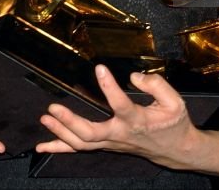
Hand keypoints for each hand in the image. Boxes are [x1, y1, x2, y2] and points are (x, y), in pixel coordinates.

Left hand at [35, 65, 204, 169]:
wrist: (176, 150)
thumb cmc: (174, 123)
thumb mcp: (175, 102)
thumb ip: (156, 85)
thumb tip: (133, 76)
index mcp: (137, 120)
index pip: (121, 105)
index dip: (110, 87)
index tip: (101, 68)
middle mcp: (121, 134)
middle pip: (91, 133)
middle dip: (70, 121)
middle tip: (53, 108)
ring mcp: (111, 142)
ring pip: (82, 143)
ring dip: (60, 133)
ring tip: (45, 119)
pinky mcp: (106, 145)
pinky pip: (80, 149)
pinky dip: (60, 147)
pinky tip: (42, 146)